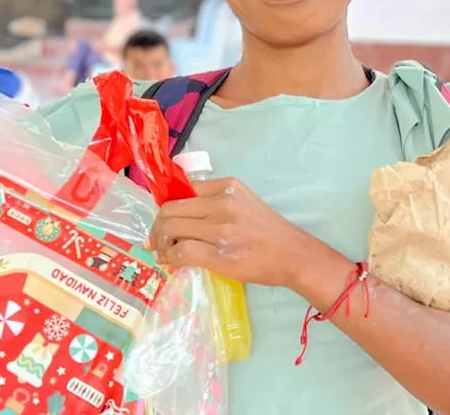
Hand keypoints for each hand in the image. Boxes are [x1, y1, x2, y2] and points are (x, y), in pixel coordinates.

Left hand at [148, 176, 316, 287]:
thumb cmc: (269, 231)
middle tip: (156, 240)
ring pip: (172, 229)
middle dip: (157, 227)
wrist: (293, 255)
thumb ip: (215, 201)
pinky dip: (170, 258)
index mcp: (227, 186)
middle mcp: (222, 203)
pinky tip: (172, 262)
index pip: (182, 190)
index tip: (164, 220)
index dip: (167, 207)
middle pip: (171, 209)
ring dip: (161, 243)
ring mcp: (220, 229)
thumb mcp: (244, 202)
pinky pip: (182, 251)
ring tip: (163, 252)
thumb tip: (180, 213)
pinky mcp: (219, 254)